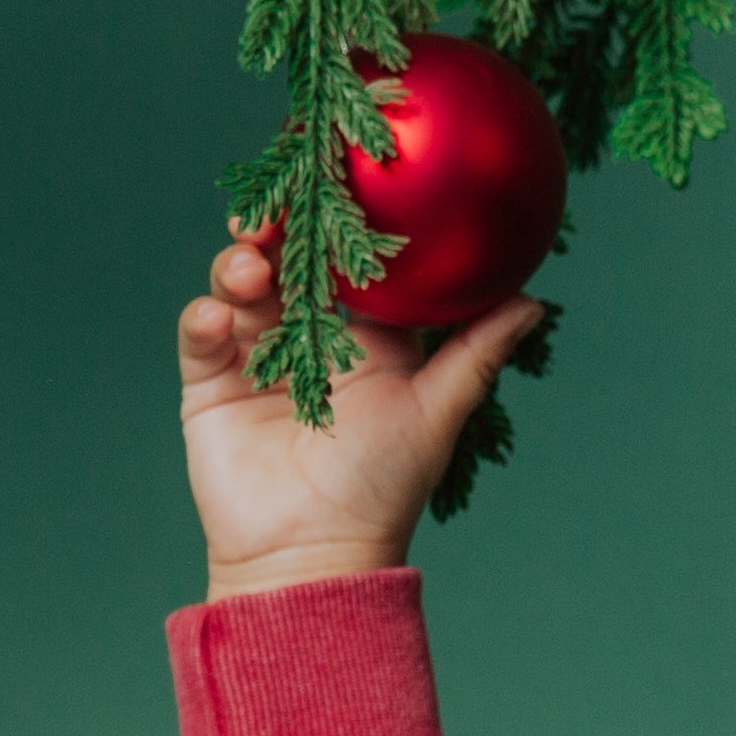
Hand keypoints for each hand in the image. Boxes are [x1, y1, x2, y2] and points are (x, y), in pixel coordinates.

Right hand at [177, 226, 544, 597]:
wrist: (312, 555)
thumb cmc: (383, 489)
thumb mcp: (435, 411)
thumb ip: (478, 353)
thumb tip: (535, 302)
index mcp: (367, 338)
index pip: (353, 263)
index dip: (343, 220)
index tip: (337, 180)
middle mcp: (312, 338)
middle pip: (291, 260)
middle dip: (280, 228)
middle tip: (276, 210)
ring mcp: (258, 356)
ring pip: (241, 284)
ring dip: (241, 265)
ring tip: (251, 267)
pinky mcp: (211, 382)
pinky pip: (201, 331)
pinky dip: (205, 315)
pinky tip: (220, 317)